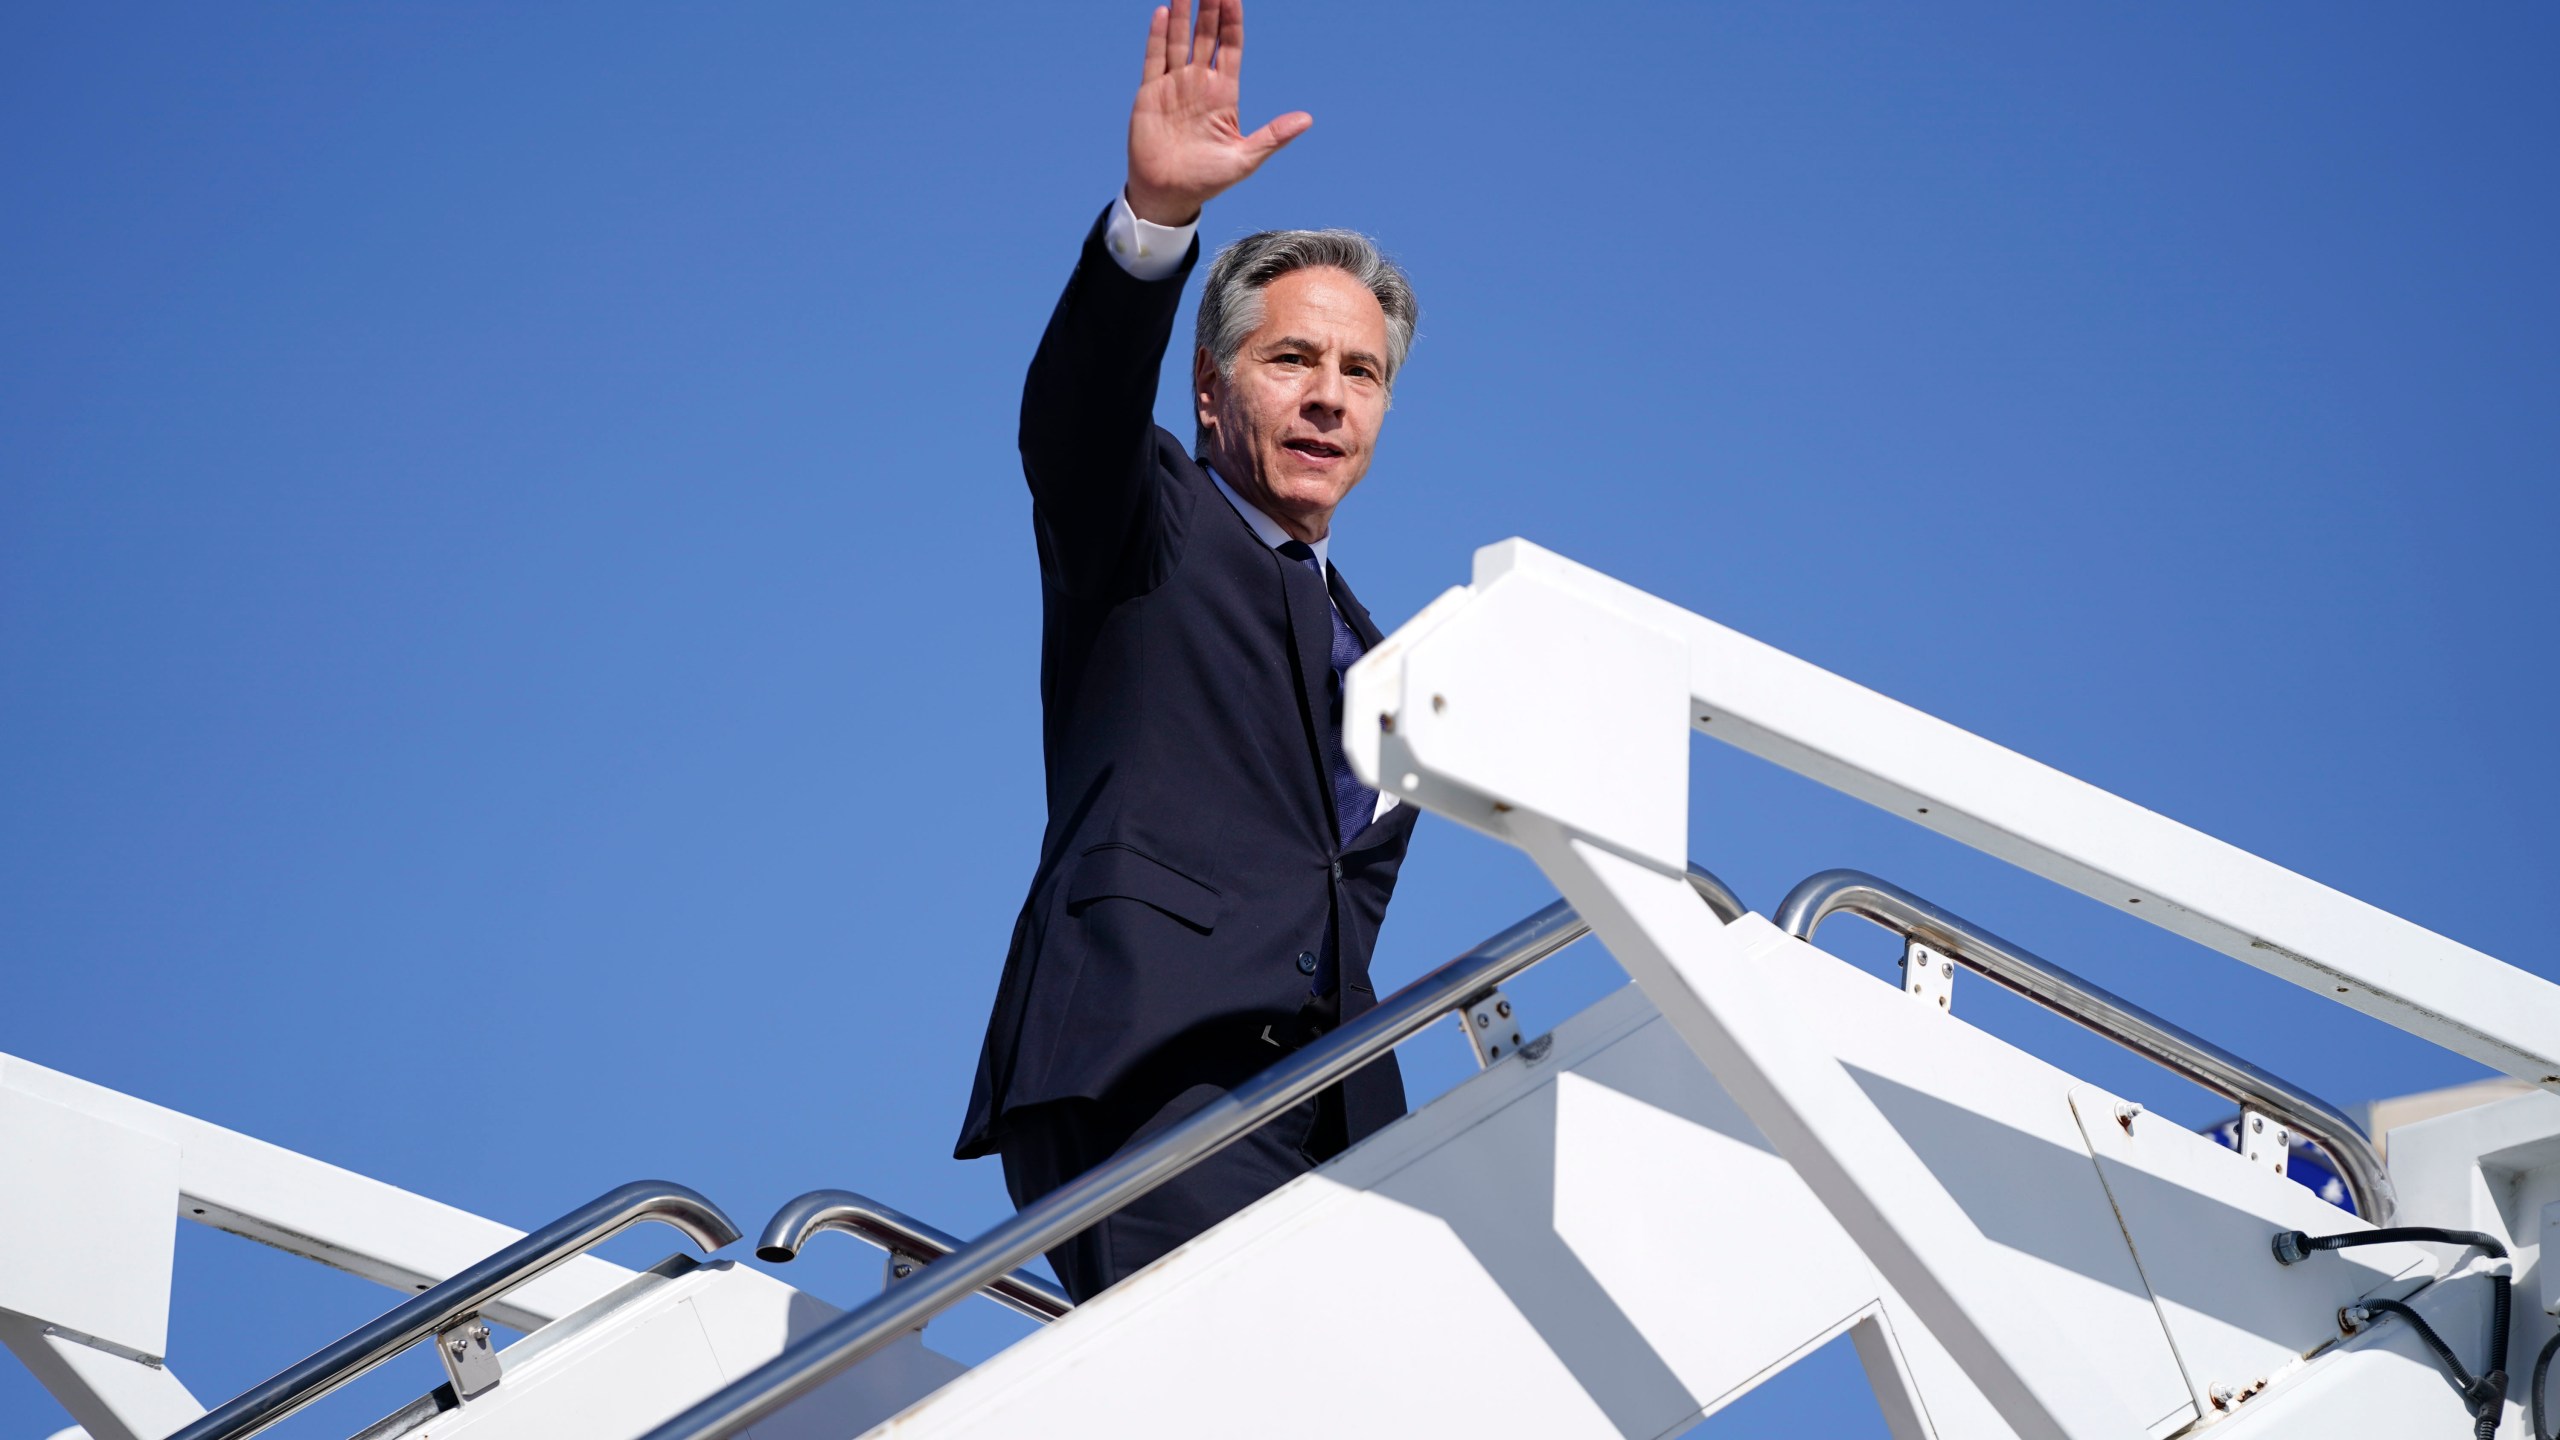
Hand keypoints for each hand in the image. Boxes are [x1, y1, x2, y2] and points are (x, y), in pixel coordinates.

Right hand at [1125, 0, 1308, 225]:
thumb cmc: (1207, 180)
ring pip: (1179, 40)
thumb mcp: (1245, 159)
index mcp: (1224, 95)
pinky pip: (1154, 59)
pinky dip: (1158, 36)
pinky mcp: (1150, 94)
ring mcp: (1174, 86)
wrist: (1167, 195)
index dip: (1232, 22)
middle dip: (1209, 9)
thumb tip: (1307, 120)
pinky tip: (1164, 13)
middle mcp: (1199, 84)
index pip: (1231, 47)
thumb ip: (1273, 136)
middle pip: (1206, 36)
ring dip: (1183, 14)